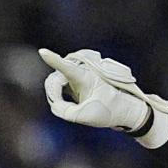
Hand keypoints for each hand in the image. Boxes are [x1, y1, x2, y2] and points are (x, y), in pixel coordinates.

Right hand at [38, 47, 167, 141]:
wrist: (125, 109)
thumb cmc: (108, 111)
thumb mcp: (84, 116)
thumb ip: (63, 111)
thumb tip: (54, 103)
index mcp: (85, 77)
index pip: (65, 67)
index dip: (53, 60)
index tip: (42, 51)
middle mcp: (80, 71)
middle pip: (54, 79)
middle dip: (53, 94)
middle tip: (60, 108)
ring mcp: (78, 74)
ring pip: (55, 81)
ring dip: (55, 95)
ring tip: (68, 108)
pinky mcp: (76, 80)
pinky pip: (59, 84)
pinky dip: (58, 94)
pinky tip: (68, 103)